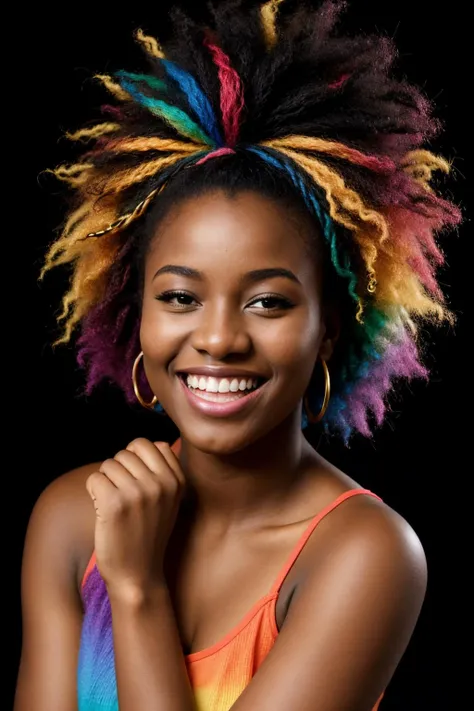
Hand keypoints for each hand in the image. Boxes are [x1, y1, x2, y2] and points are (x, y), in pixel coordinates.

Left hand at [86, 438, 185, 599]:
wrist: (138, 575)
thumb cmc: (148, 535)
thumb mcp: (169, 501)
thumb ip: (164, 471)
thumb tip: (151, 443)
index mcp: (176, 480)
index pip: (148, 444)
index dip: (134, 459)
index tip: (135, 482)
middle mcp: (161, 483)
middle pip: (126, 452)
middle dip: (119, 471)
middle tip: (123, 497)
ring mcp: (138, 492)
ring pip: (109, 464)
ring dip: (106, 482)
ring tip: (114, 505)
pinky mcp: (115, 504)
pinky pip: (95, 478)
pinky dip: (93, 492)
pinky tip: (103, 509)